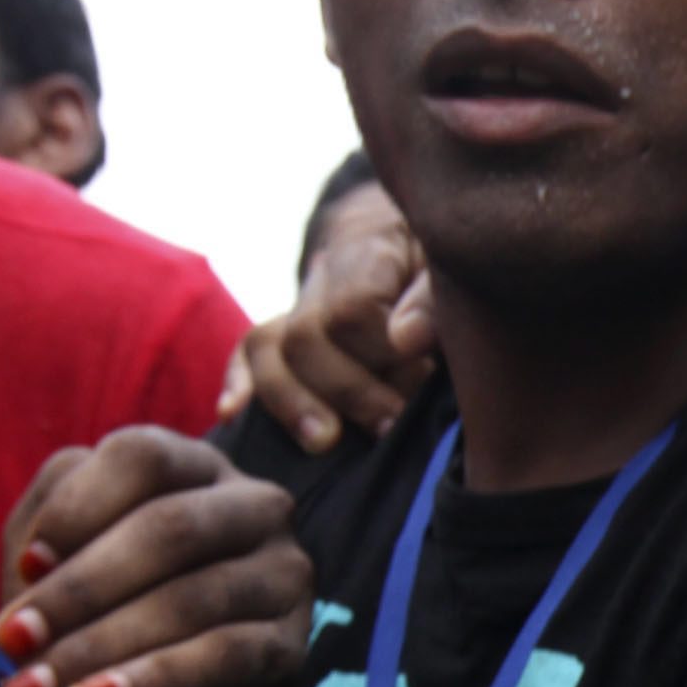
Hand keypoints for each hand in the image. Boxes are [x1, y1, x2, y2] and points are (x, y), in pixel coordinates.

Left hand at [0, 429, 312, 686]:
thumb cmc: (95, 621)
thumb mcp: (51, 565)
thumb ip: (40, 529)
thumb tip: (42, 558)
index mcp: (193, 468)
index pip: (143, 457)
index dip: (77, 509)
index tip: (24, 568)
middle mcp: (254, 507)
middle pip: (171, 527)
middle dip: (80, 589)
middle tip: (13, 641)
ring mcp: (284, 575)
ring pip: (193, 598)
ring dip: (100, 645)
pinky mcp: (292, 646)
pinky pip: (224, 656)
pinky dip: (152, 679)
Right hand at [221, 213, 431, 452]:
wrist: (421, 245)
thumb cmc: (445, 265)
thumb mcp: (454, 268)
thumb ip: (435, 299)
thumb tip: (405, 339)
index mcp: (367, 252)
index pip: (351, 311)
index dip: (382, 352)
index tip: (424, 374)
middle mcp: (322, 278)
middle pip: (304, 337)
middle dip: (347, 390)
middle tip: (391, 423)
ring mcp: (299, 306)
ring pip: (267, 349)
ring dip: (292, 401)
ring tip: (324, 441)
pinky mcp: (289, 333)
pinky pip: (248, 354)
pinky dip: (238, 383)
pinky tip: (231, 414)